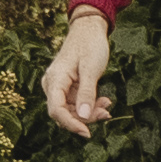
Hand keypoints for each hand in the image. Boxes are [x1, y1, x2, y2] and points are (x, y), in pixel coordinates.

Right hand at [39, 8, 115, 137]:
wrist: (89, 28)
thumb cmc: (89, 44)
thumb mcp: (91, 69)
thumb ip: (87, 93)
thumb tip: (84, 118)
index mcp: (55, 79)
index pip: (56, 110)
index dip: (71, 124)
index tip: (88, 133)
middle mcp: (53, 85)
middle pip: (64, 113)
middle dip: (85, 117)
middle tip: (106, 112)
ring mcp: (60, 87)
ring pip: (71, 110)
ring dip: (90, 112)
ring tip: (107, 104)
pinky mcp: (68, 88)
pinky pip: (76, 103)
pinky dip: (90, 105)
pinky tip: (104, 101)